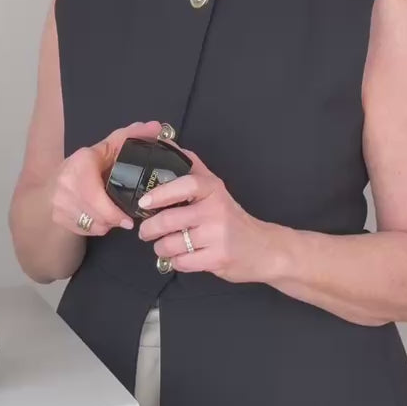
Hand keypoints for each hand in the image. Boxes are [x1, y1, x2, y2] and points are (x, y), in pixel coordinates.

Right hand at [49, 120, 162, 236]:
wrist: (50, 183)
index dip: (115, 211)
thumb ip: (131, 137)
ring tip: (113, 216)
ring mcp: (59, 202)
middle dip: (115, 219)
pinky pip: (86, 230)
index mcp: (81, 163)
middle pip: (99, 214)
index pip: (98, 195)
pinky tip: (98, 218)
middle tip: (126, 220)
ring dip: (107, 224)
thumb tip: (156, 127)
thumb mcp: (105, 148)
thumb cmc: (84, 164)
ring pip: (94, 224)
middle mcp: (66, 183)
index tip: (130, 218)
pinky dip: (95, 227)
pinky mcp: (58, 217)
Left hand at [137, 148, 272, 282]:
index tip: (144, 201)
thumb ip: (192, 167)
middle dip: (149, 229)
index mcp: (213, 190)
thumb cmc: (231, 217)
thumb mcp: (215, 188)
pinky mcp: (217, 260)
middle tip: (145, 231)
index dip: (161, 192)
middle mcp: (216, 211)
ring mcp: (217, 237)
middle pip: (169, 220)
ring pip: (171, 244)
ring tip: (163, 245)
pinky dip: (174, 262)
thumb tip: (166, 143)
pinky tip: (180, 256)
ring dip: (160, 248)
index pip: (186, 184)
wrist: (262, 248)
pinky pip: (181, 263)